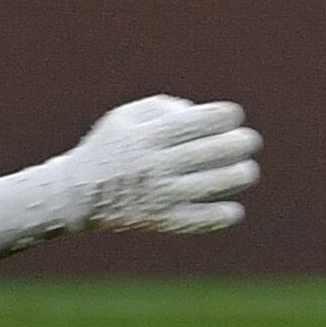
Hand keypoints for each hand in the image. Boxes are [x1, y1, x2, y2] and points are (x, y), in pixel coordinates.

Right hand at [0, 96, 260, 259]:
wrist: (76, 193)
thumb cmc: (108, 148)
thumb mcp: (124, 118)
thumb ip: (162, 107)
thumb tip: (201, 113)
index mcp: (145, 136)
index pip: (196, 122)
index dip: (223, 116)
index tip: (234, 115)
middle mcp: (153, 164)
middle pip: (210, 151)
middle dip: (239, 143)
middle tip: (249, 141)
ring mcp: (158, 194)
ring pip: (212, 184)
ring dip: (239, 175)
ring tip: (246, 171)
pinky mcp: (159, 219)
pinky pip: (199, 219)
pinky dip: (221, 216)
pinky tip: (234, 210)